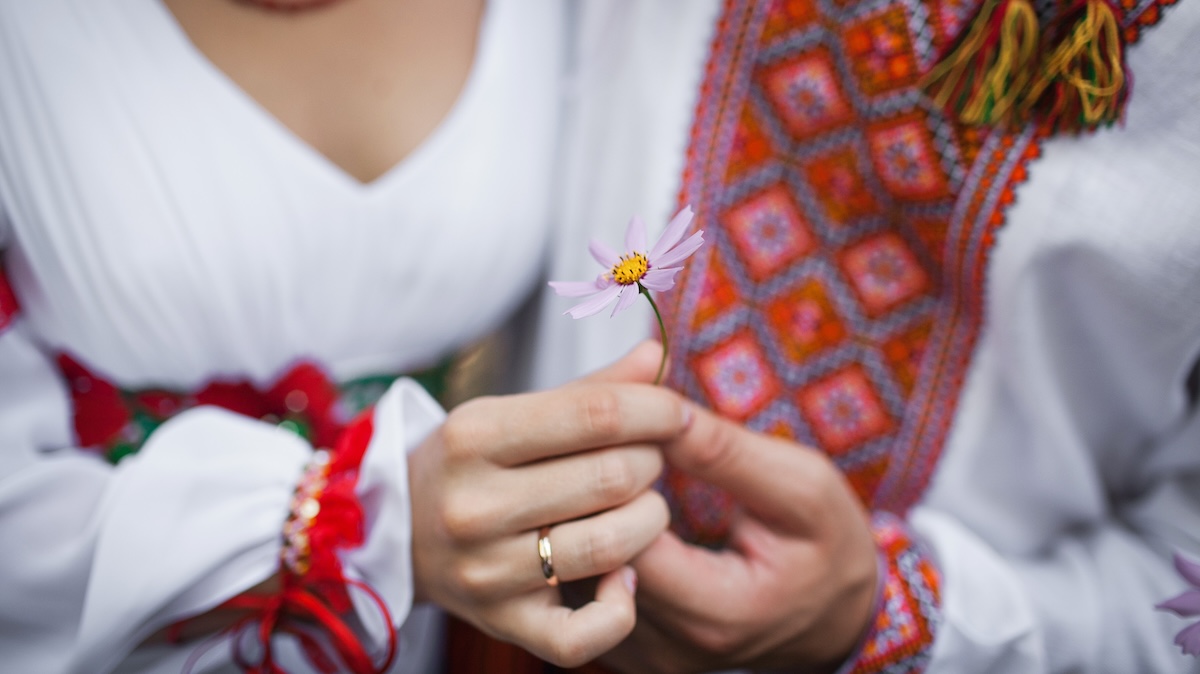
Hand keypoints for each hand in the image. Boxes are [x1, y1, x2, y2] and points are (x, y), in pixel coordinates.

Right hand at [408, 342, 688, 666]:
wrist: (398, 530)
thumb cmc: (474, 463)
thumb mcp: (512, 412)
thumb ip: (590, 389)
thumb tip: (656, 356)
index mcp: (474, 436)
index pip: (595, 415)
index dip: (655, 410)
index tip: (675, 413)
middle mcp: (473, 505)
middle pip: (612, 478)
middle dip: (651, 462)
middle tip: (648, 459)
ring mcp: (485, 571)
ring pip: (610, 546)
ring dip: (650, 520)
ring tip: (642, 505)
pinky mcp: (502, 623)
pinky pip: (585, 633)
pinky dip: (622, 606)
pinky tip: (623, 576)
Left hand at [602, 403, 878, 673]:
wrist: (843, 620)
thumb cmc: (829, 548)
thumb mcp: (801, 488)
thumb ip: (727, 454)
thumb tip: (659, 410)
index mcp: (714, 612)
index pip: (620, 540)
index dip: (612, 478)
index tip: (629, 433)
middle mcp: (668, 649)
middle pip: (583, 562)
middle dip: (585, 491)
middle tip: (594, 433)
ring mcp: (645, 657)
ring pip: (573, 579)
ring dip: (579, 516)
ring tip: (594, 461)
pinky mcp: (630, 653)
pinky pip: (582, 596)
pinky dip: (585, 545)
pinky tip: (602, 503)